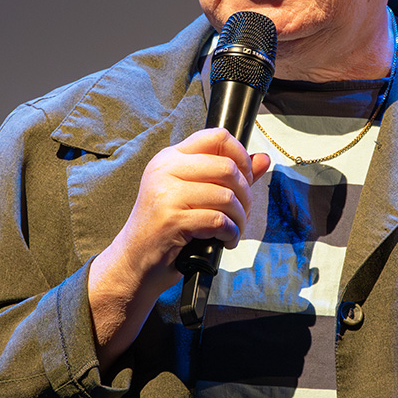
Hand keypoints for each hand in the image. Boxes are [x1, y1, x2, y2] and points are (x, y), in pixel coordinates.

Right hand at [88, 128, 270, 364]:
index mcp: (170, 157)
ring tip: (233, 231)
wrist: (134, 261)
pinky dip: (230, 234)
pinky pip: (218, 221)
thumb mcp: (195, 195)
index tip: (245, 178)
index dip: (241, 155)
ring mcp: (166, 193)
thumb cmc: (167, 228)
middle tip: (242, 213)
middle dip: (245, 195)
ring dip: (240, 219)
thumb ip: (228, 176)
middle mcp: (166, 169)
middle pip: (228, 167)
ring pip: (226, 197)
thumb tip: (263, 159)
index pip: (216, 136)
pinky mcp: (171, 219)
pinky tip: (225, 241)